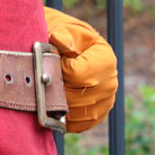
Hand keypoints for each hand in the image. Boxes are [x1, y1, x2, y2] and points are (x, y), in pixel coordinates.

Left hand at [42, 8, 117, 133]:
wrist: (72, 49)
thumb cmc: (66, 38)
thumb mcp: (64, 30)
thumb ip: (62, 36)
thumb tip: (58, 40)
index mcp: (105, 60)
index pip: (76, 74)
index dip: (58, 69)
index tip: (52, 61)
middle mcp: (110, 83)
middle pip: (75, 97)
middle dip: (54, 89)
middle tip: (43, 78)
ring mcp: (106, 102)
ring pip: (75, 113)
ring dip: (56, 105)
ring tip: (47, 89)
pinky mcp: (97, 115)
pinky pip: (78, 124)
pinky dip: (62, 118)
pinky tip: (53, 105)